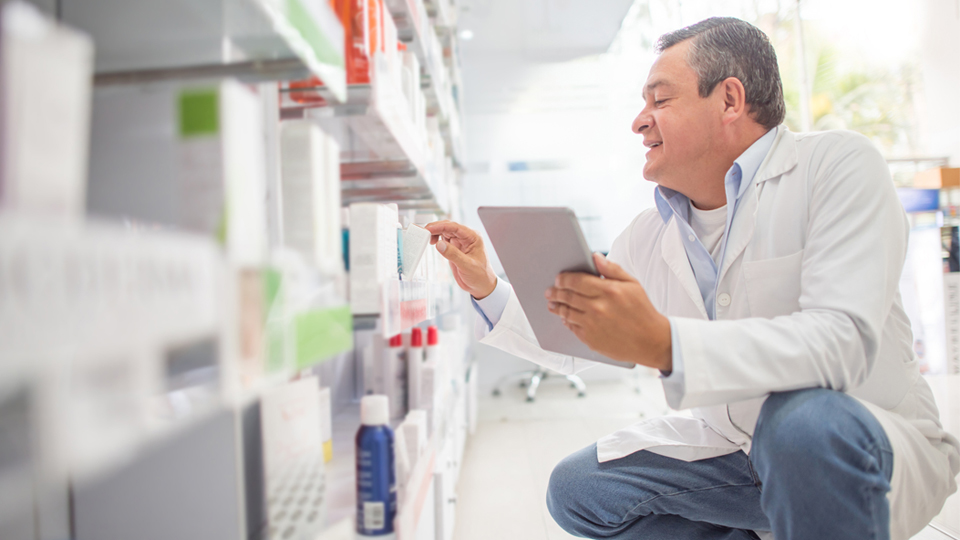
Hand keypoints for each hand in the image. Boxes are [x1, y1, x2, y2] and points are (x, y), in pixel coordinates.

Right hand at [424, 220, 497, 299]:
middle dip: (435, 228)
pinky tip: (431, 243)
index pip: (455, 227)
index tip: (429, 229)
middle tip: (423, 232)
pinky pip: (444, 240)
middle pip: (448, 227)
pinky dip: (436, 240)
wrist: (481, 286)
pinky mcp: (454, 249)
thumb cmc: (480, 276)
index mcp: (473, 237)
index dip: (440, 226)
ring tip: (425, 238)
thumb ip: (453, 255)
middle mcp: (466, 237)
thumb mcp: (467, 266)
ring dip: (435, 233)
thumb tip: (439, 244)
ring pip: (444, 232)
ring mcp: (460, 243)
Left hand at [546, 253, 671, 370]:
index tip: (558, 278)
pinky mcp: (591, 339)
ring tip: (552, 303)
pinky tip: (565, 317)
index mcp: (609, 291)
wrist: (651, 341)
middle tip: (550, 291)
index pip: (577, 281)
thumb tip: (595, 256)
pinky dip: (566, 321)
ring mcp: (593, 325)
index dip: (564, 278)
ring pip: (566, 312)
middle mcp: (598, 308)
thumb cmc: (642, 311)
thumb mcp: (633, 284)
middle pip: (568, 296)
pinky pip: (572, 327)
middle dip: (556, 292)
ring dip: (556, 307)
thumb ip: (612, 269)